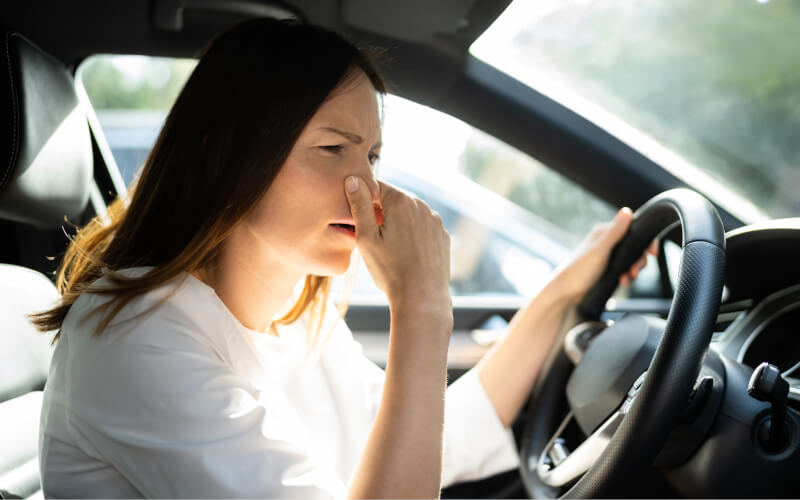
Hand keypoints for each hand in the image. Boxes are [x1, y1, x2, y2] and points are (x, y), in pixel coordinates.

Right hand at [344, 176, 451, 316]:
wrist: (421, 298)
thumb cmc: (390, 270)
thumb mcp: (366, 237)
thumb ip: (359, 205)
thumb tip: (353, 179)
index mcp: (401, 202)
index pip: (376, 186)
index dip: (363, 200)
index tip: (357, 219)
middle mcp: (422, 206)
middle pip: (394, 200)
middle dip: (381, 212)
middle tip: (371, 237)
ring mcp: (435, 221)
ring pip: (409, 214)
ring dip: (397, 223)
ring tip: (388, 248)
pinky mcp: (442, 236)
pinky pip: (423, 227)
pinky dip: (412, 234)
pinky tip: (406, 254)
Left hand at [551, 207, 657, 303]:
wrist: (565, 294)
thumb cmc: (578, 272)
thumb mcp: (600, 251)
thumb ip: (615, 233)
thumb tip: (626, 211)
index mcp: (604, 232)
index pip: (633, 228)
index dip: (646, 240)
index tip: (653, 253)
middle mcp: (607, 241)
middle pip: (635, 245)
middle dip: (639, 259)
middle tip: (635, 271)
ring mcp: (607, 255)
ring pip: (631, 259)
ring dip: (633, 270)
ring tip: (627, 279)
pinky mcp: (607, 269)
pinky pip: (624, 269)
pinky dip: (627, 276)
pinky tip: (623, 282)